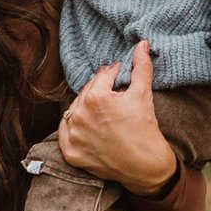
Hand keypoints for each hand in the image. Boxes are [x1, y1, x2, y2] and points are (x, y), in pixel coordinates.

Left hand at [57, 44, 177, 195]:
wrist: (146, 166)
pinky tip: (84, 124)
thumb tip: (142, 43)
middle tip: (110, 91)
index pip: (101, 78)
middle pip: (86, 94)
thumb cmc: (145, 129)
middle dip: (99, 90)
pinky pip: (65, 133)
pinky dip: (73, 127)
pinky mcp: (71, 153)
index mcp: (95, 98)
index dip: (112, 74)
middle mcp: (79, 116)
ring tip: (100, 108)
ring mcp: (73, 136)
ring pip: (74, 112)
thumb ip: (141, 67)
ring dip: (84, 107)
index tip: (118, 73)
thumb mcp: (143, 94)